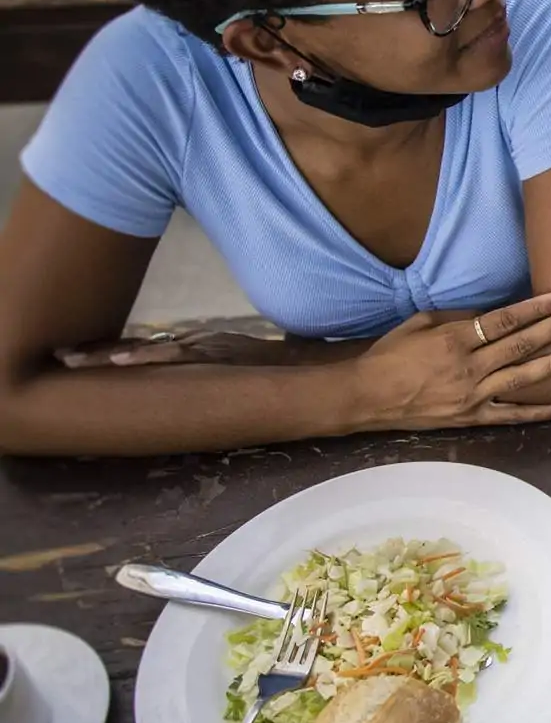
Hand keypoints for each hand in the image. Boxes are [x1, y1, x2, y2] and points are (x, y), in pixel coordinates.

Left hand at [58, 330, 299, 368]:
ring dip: (109, 354)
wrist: (318, 365)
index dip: (114, 352)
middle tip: (60, 356)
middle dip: (98, 352)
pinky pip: (177, 353)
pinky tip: (121, 359)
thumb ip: (222, 367)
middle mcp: (200, 341)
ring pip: (149, 348)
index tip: (80, 356)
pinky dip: (147, 355)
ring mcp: (208, 346)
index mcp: (202, 345)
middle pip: (139, 347)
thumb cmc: (283, 369)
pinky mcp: (219, 350)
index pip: (150, 348)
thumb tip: (205, 381)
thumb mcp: (244, 364)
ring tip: (73, 359)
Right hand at [351, 292, 550, 431]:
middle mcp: (469, 367)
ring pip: (521, 378)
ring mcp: (473, 395)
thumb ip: (457, 317)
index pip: (505, 320)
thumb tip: (490, 314)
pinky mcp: (472, 418)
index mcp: (455, 339)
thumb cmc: (390, 355)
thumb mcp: (420, 323)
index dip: (536, 309)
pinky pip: (511, 417)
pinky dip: (538, 413)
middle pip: (520, 345)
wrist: (367, 397)